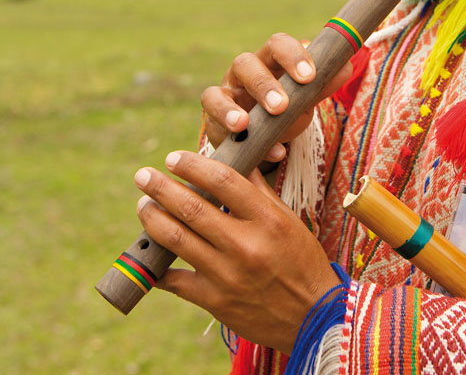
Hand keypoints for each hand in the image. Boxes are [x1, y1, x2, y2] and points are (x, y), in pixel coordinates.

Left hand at [135, 150, 340, 353]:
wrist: (313, 316)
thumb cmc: (301, 260)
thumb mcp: (287, 218)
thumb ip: (259, 189)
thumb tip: (237, 158)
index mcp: (266, 219)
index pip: (223, 180)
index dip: (193, 165)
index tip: (174, 158)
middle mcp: (245, 245)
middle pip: (192, 208)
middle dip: (161, 187)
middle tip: (143, 175)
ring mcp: (227, 275)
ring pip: (176, 239)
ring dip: (152, 218)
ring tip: (144, 204)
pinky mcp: (215, 302)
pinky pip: (175, 280)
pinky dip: (157, 265)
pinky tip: (148, 250)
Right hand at [200, 32, 351, 162]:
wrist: (263, 134)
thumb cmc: (287, 108)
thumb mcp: (305, 97)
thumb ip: (323, 84)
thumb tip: (345, 66)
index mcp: (271, 59)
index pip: (278, 44)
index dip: (292, 56)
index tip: (309, 77)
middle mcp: (245, 71)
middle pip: (246, 63)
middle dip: (263, 84)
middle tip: (281, 106)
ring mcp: (225, 94)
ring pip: (215, 91)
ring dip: (231, 109)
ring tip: (245, 124)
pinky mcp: (212, 119)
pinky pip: (210, 122)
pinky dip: (228, 134)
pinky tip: (261, 150)